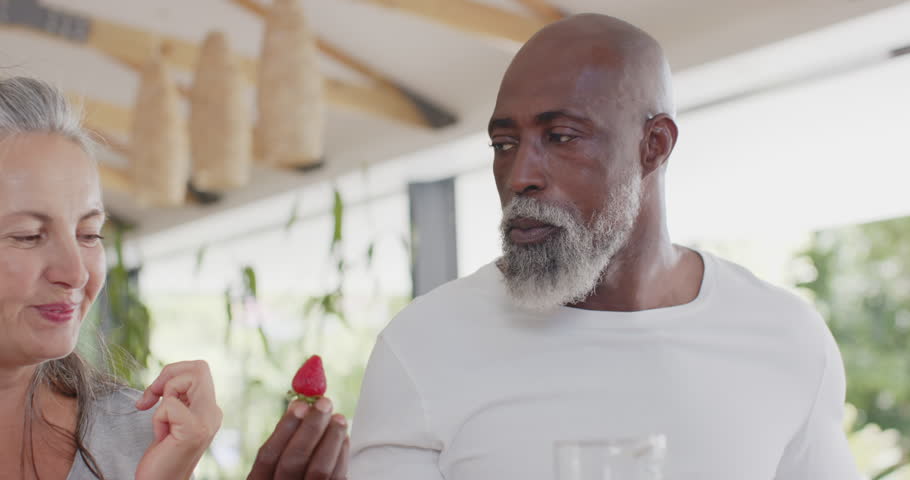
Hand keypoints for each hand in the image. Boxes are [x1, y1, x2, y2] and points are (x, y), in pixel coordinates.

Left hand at [134, 360, 223, 479]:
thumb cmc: (162, 456)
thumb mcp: (172, 419)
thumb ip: (177, 399)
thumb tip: (164, 378)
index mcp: (210, 408)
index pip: (199, 369)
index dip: (172, 373)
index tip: (155, 395)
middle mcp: (214, 412)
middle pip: (199, 367)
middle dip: (168, 375)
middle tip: (152, 397)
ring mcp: (207, 421)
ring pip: (188, 378)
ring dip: (164, 395)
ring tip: (160, 420)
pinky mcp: (194, 430)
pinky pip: (170, 405)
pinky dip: (158, 418)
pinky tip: (161, 437)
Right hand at [248, 397, 349, 479]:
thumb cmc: (291, 474)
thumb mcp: (278, 465)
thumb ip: (286, 440)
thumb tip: (302, 404)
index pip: (268, 456)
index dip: (285, 428)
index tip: (300, 404)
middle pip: (293, 462)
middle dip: (311, 428)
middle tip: (324, 404)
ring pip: (319, 470)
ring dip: (331, 438)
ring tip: (338, 418)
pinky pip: (337, 477)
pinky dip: (341, 454)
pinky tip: (343, 438)